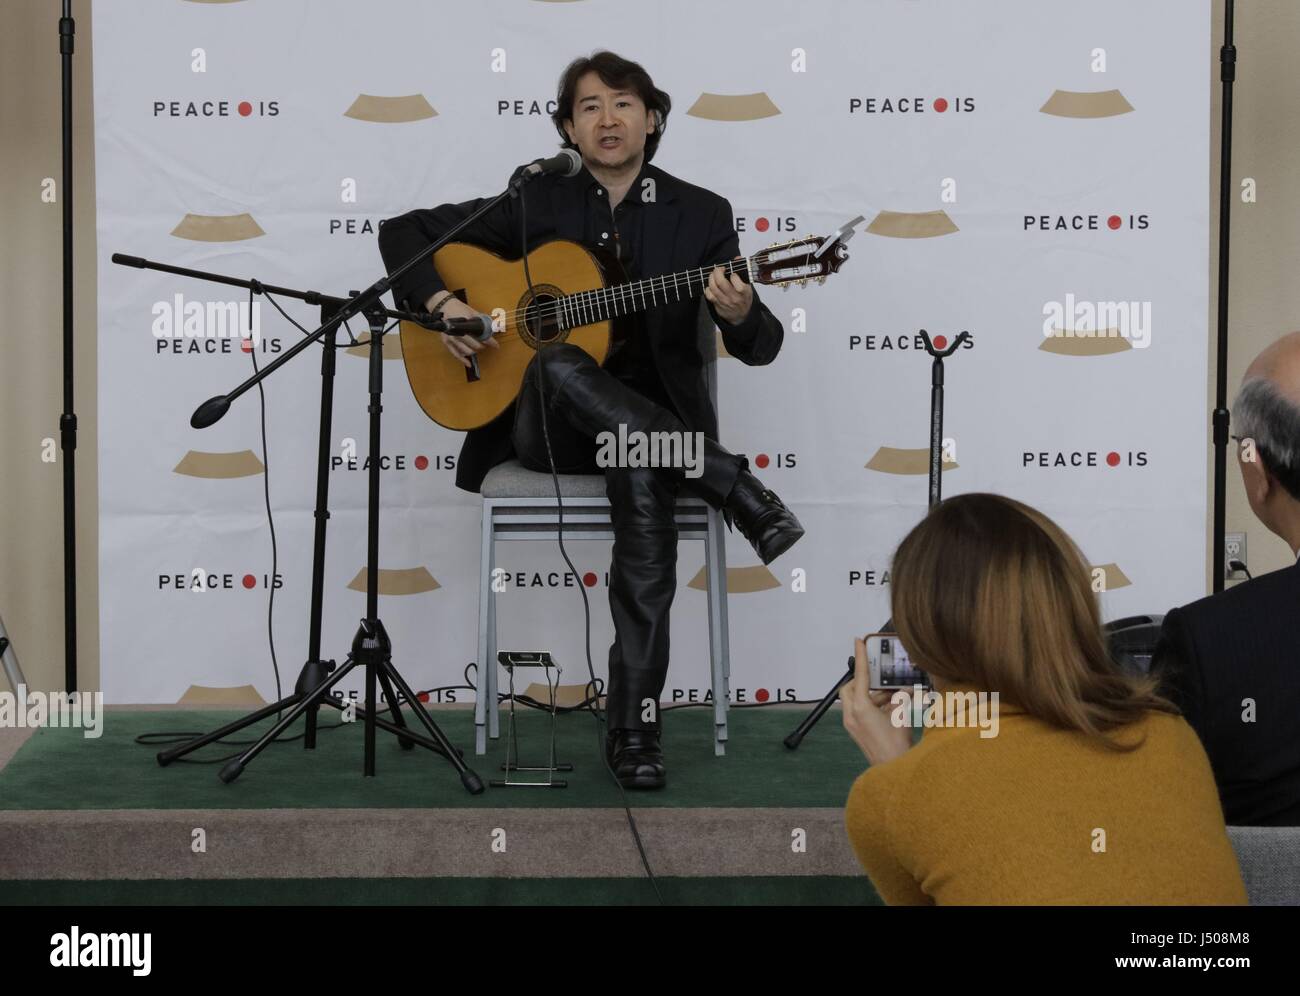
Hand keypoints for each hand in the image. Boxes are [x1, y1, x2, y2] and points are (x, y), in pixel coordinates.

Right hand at [434, 296, 498, 368]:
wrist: (444, 306)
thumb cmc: (458, 308)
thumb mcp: (472, 311)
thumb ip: (482, 320)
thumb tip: (494, 326)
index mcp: (465, 323)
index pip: (480, 335)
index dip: (490, 341)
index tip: (496, 345)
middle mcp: (457, 332)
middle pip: (473, 344)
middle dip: (481, 345)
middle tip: (485, 344)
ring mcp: (451, 338)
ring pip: (465, 350)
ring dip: (473, 351)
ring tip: (477, 348)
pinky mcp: (447, 342)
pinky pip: (455, 354)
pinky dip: (463, 360)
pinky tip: (469, 364)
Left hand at [703, 257, 753, 324]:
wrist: (741, 317)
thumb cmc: (744, 298)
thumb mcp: (748, 286)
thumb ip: (743, 271)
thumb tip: (737, 258)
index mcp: (744, 292)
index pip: (735, 279)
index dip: (732, 272)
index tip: (731, 271)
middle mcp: (734, 297)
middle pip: (721, 282)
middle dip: (717, 272)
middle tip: (718, 269)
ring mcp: (724, 302)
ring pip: (713, 288)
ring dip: (711, 278)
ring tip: (713, 275)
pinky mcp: (717, 305)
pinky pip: (709, 295)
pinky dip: (708, 288)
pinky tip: (711, 285)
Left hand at [840, 636, 914, 765]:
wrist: (892, 770)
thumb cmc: (897, 747)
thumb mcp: (901, 716)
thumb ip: (899, 699)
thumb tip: (902, 690)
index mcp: (861, 709)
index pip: (859, 676)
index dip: (860, 657)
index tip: (858, 642)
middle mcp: (852, 715)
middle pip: (851, 688)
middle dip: (864, 681)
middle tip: (881, 679)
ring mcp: (852, 724)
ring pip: (856, 699)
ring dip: (873, 695)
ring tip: (894, 696)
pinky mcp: (856, 731)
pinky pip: (860, 711)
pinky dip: (873, 706)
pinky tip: (892, 708)